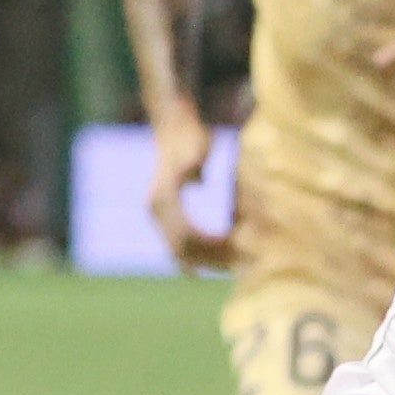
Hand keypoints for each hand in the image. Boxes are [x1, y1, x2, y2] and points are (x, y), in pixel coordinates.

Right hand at [144, 99, 227, 272]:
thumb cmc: (190, 135)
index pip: (187, 234)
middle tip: (238, 268)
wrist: (173, 126)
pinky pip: (175, 242)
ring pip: (177, 249)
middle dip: (210, 259)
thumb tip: (197, 180)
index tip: (234, 254)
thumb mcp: (196, 146)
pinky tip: (205, 268)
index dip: (211, 247)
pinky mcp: (162, 212)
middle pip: (181, 248)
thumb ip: (195, 164)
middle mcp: (156, 207)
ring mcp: (156, 211)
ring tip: (230, 268)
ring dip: (203, 260)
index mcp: (164, 197)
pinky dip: (192, 255)